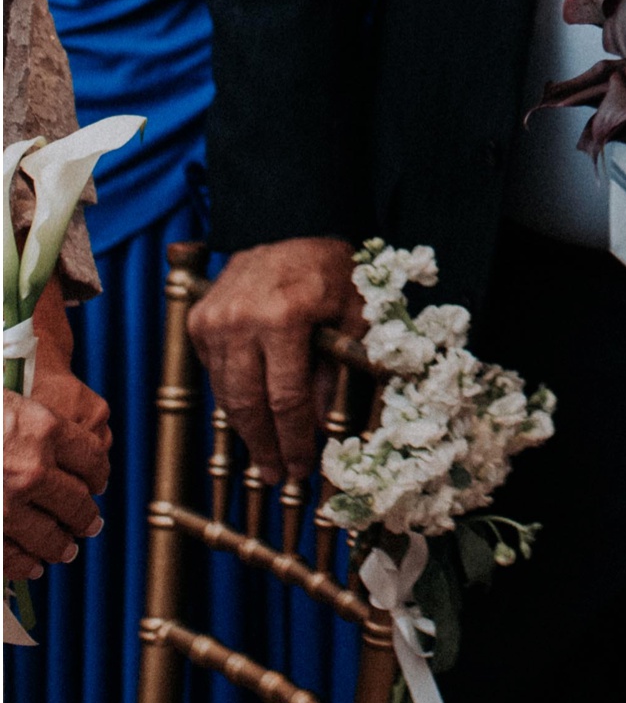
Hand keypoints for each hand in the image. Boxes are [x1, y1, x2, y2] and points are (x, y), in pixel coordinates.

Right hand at [5, 378, 109, 569]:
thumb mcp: (9, 402)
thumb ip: (36, 425)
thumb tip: (60, 451)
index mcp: (45, 429)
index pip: (92, 459)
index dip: (99, 474)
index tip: (98, 483)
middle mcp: (33, 469)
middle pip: (77, 501)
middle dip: (86, 516)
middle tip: (90, 523)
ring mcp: (8, 506)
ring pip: (51, 536)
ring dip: (62, 545)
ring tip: (66, 550)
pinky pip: (14, 558)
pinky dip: (26, 566)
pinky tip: (32, 566)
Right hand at [188, 238, 359, 480]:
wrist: (289, 225)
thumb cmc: (330, 270)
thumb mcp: (351, 315)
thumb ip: (336, 370)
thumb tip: (320, 427)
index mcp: (283, 318)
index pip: (286, 398)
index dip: (294, 440)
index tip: (301, 469)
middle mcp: (241, 321)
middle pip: (247, 404)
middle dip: (263, 446)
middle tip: (276, 477)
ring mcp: (214, 320)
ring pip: (225, 393)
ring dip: (245, 430)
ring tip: (263, 458)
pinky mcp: (198, 320)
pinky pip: (213, 373)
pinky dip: (231, 398)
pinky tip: (249, 419)